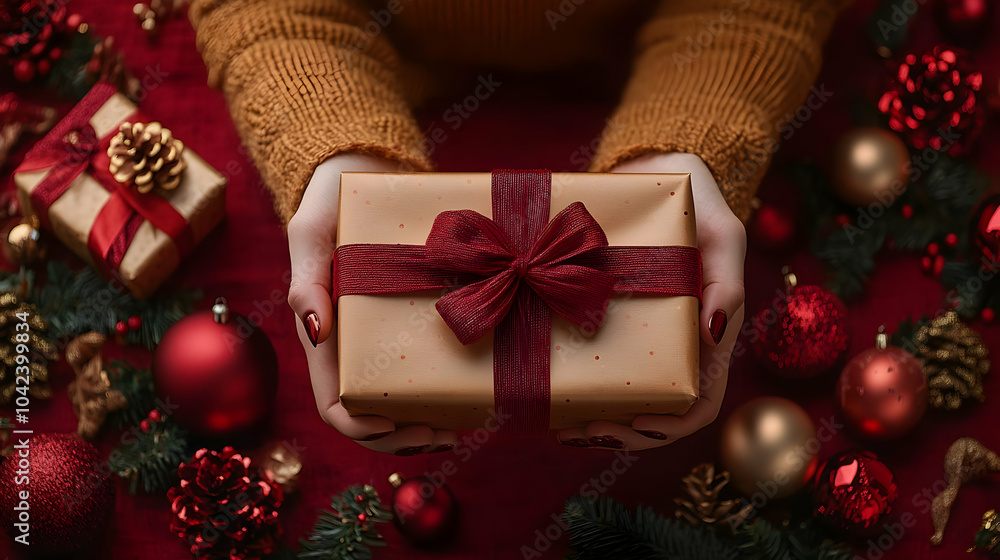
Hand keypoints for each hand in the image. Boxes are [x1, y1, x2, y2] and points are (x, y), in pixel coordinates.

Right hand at [288, 153, 457, 454]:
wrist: (365, 171)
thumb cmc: (331, 201)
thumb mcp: (311, 233)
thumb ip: (306, 279)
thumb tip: (315, 331)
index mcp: (325, 336)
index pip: (334, 403)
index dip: (362, 427)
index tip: (396, 426)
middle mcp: (353, 345)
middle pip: (370, 415)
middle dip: (403, 437)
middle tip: (445, 436)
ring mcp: (382, 336)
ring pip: (398, 401)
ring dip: (426, 423)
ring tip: (461, 425)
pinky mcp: (410, 318)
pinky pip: (423, 367)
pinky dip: (443, 390)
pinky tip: (470, 392)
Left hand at [556, 152, 745, 449]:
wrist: (655, 170)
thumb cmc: (697, 203)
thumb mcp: (722, 233)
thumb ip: (726, 280)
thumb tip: (714, 332)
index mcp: (709, 336)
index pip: (700, 401)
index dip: (670, 423)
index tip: (634, 420)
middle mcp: (676, 345)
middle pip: (655, 412)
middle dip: (618, 431)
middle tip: (577, 431)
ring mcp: (642, 335)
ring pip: (623, 398)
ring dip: (594, 420)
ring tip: (559, 423)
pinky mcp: (610, 318)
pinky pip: (597, 363)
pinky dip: (578, 386)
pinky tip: (552, 390)